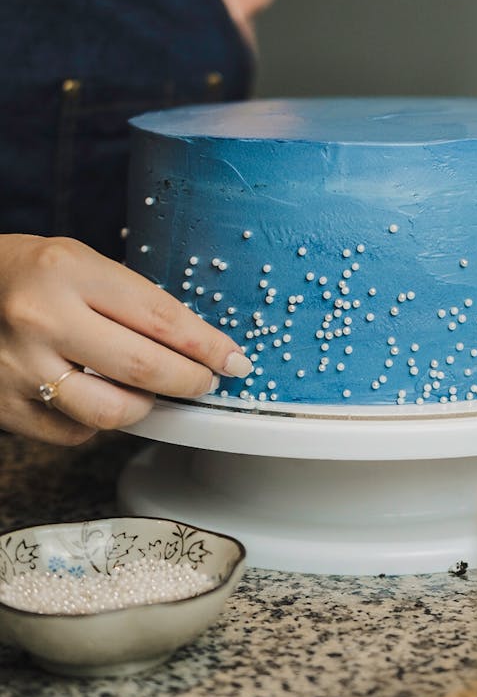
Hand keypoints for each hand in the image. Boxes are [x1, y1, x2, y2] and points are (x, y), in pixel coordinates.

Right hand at [0, 235, 251, 444]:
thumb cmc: (31, 275)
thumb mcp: (81, 264)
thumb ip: (133, 302)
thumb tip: (197, 347)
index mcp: (69, 272)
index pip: (160, 317)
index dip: (208, 345)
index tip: (234, 360)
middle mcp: (43, 320)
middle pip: (144, 368)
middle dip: (190, 381)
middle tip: (204, 381)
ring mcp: (21, 368)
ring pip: (112, 412)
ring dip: (146, 406)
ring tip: (149, 390)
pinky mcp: (7, 407)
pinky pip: (77, 432)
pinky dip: (98, 421)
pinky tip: (96, 395)